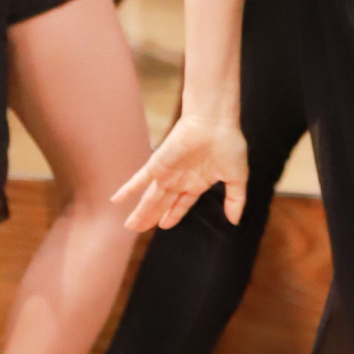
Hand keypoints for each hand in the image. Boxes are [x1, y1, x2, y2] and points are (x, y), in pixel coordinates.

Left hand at [113, 114, 248, 231]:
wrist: (215, 123)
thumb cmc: (228, 145)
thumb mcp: (237, 177)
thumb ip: (235, 200)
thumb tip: (235, 221)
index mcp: (197, 182)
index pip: (181, 203)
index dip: (173, 215)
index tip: (164, 225)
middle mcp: (180, 180)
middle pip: (162, 204)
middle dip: (151, 217)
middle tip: (138, 230)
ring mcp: (167, 173)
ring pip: (150, 198)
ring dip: (140, 213)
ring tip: (130, 226)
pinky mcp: (157, 165)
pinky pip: (139, 180)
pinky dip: (127, 190)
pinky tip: (116, 200)